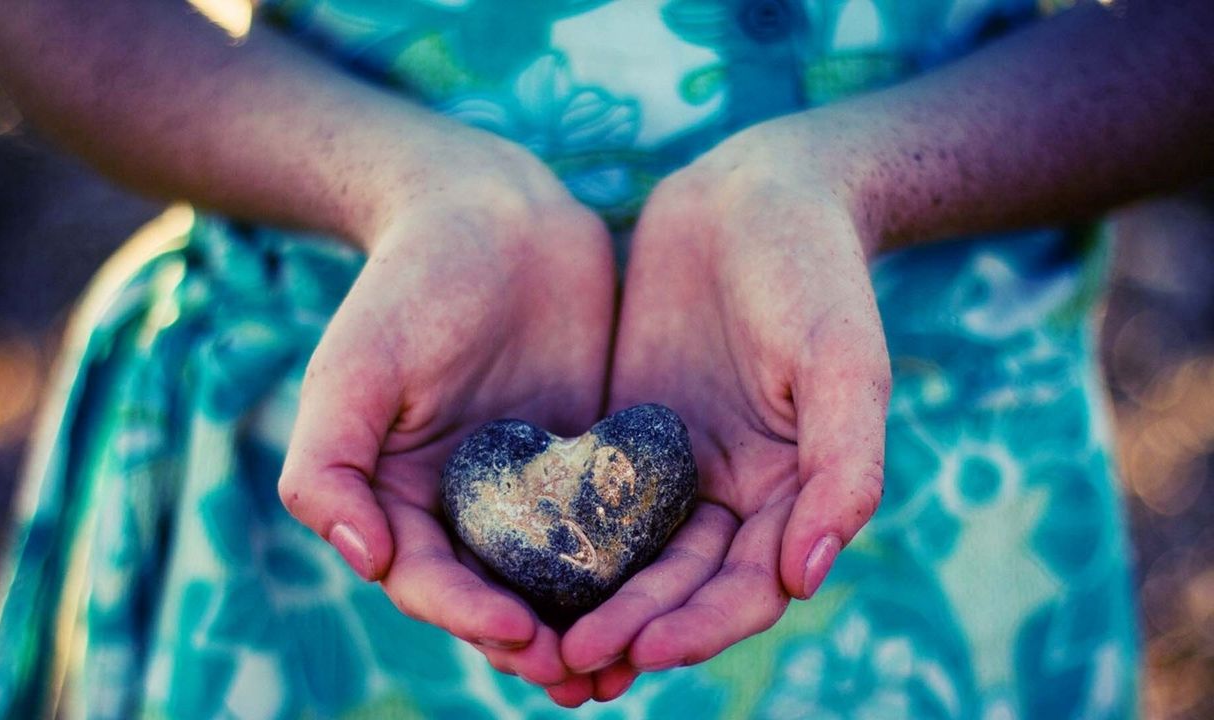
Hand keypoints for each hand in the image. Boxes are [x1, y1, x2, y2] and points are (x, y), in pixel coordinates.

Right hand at [278, 124, 613, 699]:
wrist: (494, 213)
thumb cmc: (410, 284)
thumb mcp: (354, 367)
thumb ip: (331, 461)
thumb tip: (359, 555)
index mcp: (401, 497)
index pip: (430, 578)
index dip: (467, 615)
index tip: (519, 634)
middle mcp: (466, 506)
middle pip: (497, 596)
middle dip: (536, 644)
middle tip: (585, 678)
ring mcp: (533, 489)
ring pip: (560, 579)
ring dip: (589, 627)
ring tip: (628, 668)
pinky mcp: (592, 463)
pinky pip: (615, 526)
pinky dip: (636, 568)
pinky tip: (673, 593)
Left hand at [562, 119, 890, 686]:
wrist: (752, 192)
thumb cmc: (813, 269)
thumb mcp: (842, 359)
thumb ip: (842, 465)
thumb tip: (808, 578)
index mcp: (794, 490)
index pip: (749, 586)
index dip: (701, 625)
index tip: (643, 647)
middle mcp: (733, 492)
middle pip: (682, 585)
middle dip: (633, 626)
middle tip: (570, 661)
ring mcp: (674, 466)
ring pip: (630, 555)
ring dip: (590, 600)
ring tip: (535, 640)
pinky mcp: (622, 435)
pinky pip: (587, 498)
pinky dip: (559, 537)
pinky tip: (510, 562)